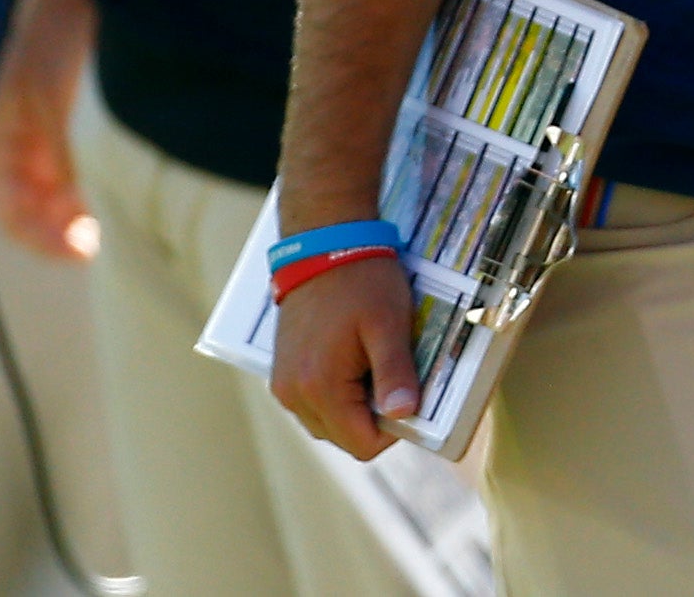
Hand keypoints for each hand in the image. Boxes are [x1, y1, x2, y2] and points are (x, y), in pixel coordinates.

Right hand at [0, 0, 93, 260]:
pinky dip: (95, 188)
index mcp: (4, 147)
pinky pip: (80, 170)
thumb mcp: (52, 96)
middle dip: (63, 233)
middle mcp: (23, 148)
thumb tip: (73, 196)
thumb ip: (58, 146)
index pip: (16, 214)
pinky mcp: (75, 122)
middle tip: (100, 245)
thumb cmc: (57, 39)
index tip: (85, 251)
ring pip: (60, 196)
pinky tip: (121, 192)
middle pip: (36, 212)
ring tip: (112, 225)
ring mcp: (48, 137)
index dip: (45, 240)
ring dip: (80, 215)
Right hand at [268, 253, 420, 459]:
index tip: (411, 395)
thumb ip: (395, 374)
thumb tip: (405, 414)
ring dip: (356, 407)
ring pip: (328, 424)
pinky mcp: (282, 374)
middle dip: (375, 418)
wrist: (321, 248)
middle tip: (395, 376)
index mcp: (319, 388)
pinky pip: (314, 404)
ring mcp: (283, 386)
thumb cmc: (361, 282)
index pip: (362, 444)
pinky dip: (338, 395)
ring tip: (374, 364)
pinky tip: (355, 361)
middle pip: (344, 438)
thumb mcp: (389, 325)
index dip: (394, 430)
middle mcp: (293, 396)